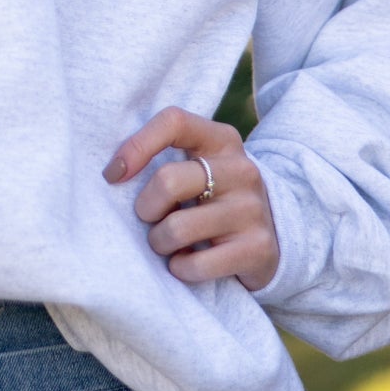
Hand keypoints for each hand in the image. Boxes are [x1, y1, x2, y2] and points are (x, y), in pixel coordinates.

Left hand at [103, 107, 279, 291]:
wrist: (276, 238)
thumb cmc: (214, 198)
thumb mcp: (200, 167)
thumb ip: (165, 158)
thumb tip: (114, 173)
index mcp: (221, 140)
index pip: (174, 121)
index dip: (137, 146)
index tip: (113, 175)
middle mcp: (241, 169)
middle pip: (168, 181)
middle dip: (146, 208)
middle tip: (151, 219)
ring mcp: (252, 209)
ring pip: (176, 228)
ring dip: (160, 242)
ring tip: (168, 243)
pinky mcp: (258, 248)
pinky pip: (196, 265)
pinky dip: (180, 269)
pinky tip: (184, 263)